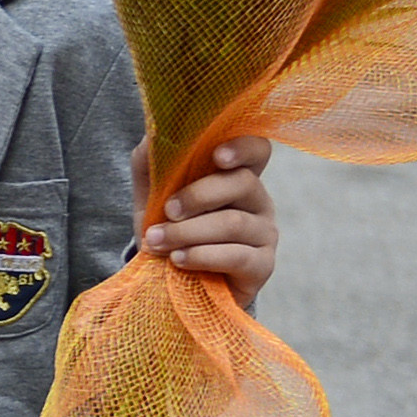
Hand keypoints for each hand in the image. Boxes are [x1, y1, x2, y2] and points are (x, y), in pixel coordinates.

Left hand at [135, 132, 278, 309]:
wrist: (171, 282)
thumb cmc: (169, 231)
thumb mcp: (152, 197)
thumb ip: (151, 164)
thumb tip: (151, 134)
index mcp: (236, 177)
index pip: (257, 150)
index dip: (243, 147)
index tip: (216, 156)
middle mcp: (258, 201)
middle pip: (242, 183)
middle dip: (197, 196)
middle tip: (167, 210)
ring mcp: (264, 233)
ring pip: (234, 222)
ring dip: (188, 231)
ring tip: (158, 241)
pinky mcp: (262, 265)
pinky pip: (237, 256)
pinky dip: (202, 256)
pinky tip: (178, 259)